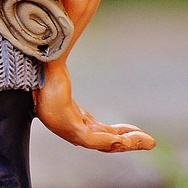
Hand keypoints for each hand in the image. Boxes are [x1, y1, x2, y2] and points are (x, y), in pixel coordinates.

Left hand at [34, 62, 154, 151]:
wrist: (36, 70)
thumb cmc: (44, 74)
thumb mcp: (61, 78)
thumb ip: (70, 71)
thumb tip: (72, 44)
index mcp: (73, 118)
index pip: (99, 132)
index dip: (120, 134)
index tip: (138, 132)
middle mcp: (71, 127)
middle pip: (105, 141)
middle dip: (129, 142)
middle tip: (151, 142)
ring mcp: (70, 130)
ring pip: (104, 144)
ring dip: (127, 144)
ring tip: (149, 142)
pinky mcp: (70, 130)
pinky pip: (96, 142)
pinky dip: (115, 142)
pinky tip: (128, 139)